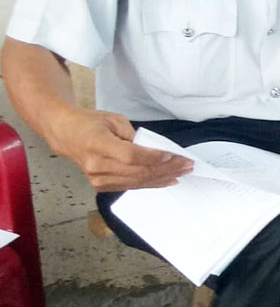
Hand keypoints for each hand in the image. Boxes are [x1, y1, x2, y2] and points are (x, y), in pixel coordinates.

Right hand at [48, 107, 192, 191]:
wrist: (65, 134)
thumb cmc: (90, 123)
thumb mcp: (114, 120)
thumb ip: (134, 136)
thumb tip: (155, 151)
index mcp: (97, 145)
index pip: (130, 156)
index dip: (152, 157)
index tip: (172, 155)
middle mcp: (97, 166)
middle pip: (137, 171)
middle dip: (166, 169)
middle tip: (187, 164)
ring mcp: (98, 179)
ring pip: (137, 182)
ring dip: (163, 178)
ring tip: (182, 172)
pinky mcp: (101, 186)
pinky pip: (131, 186)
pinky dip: (151, 183)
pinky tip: (167, 180)